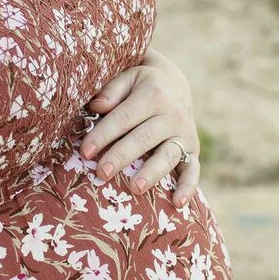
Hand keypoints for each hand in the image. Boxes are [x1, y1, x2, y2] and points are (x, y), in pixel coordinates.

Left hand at [81, 47, 199, 208]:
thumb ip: (113, 90)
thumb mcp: (129, 76)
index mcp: (153, 95)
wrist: (175, 83)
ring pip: (168, 155)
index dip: (103, 135)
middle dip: (122, 156)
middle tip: (102, 173)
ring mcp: (184, 134)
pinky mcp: (193, 150)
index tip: (85, 151)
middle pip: (144, 138)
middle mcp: (172, 115)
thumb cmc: (142, 84)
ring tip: (135, 188)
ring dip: (152, 173)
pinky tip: (177, 203)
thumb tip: (97, 105)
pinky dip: (188, 187)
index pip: (123, 117)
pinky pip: (193, 170)